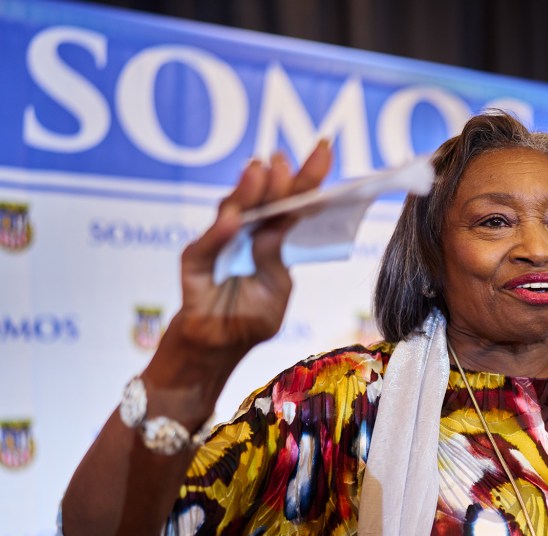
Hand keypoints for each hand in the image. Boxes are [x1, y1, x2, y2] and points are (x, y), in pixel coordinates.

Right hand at [169, 142, 333, 360]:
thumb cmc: (250, 317)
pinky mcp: (195, 262)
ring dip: (247, 192)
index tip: (324, 147)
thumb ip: (275, 258)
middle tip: (285, 158)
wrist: (217, 348)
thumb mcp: (276, 289)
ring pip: (233, 211)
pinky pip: (207, 246)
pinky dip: (219, 234)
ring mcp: (218, 242)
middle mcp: (245, 231)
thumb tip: (275, 228)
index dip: (308, 176)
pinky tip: (233, 221)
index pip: (292, 201)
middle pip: (264, 199)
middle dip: (277, 177)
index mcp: (271, 236)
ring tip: (260, 171)